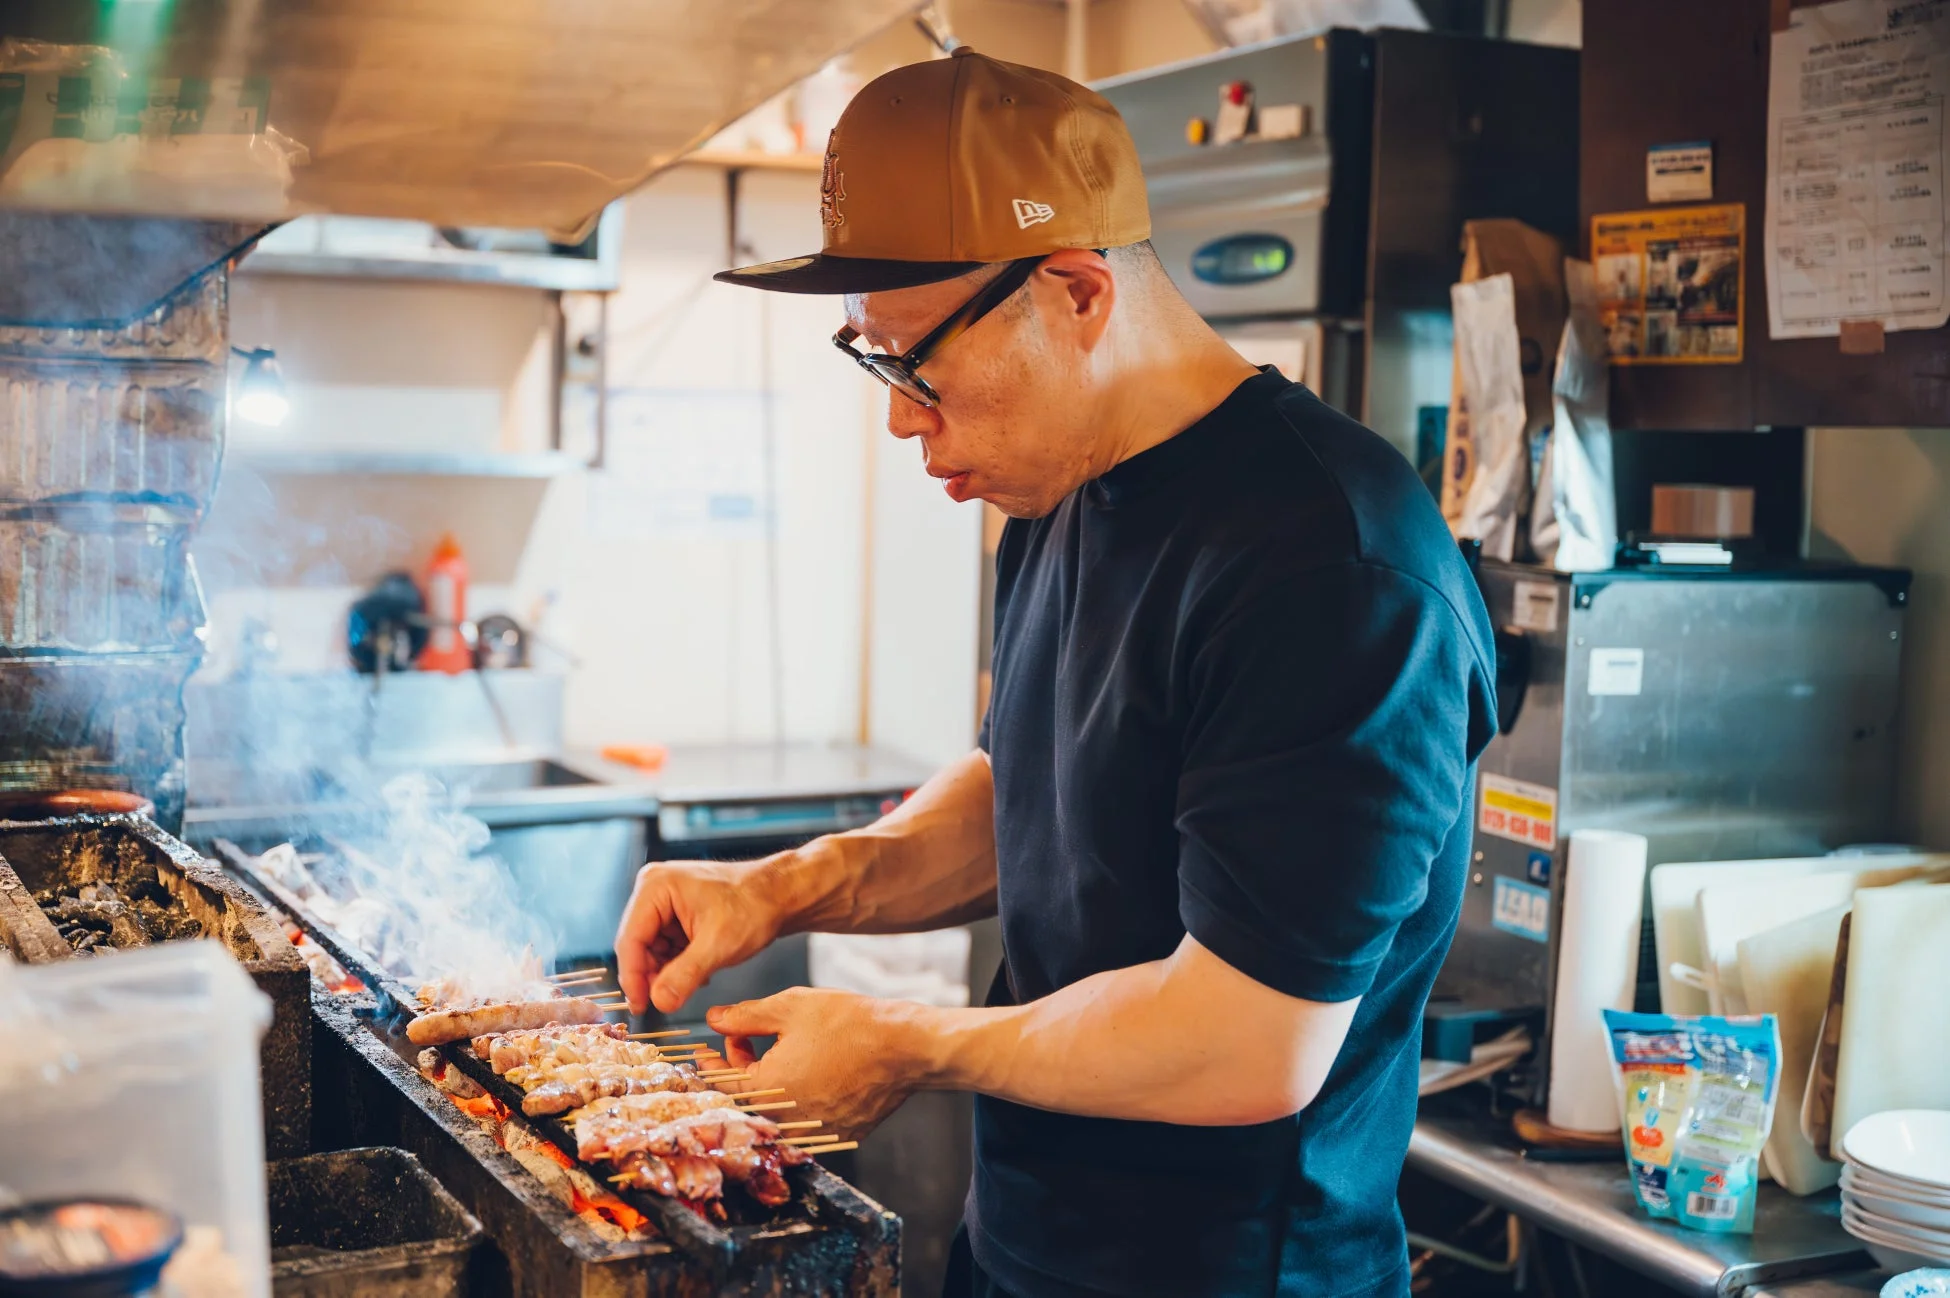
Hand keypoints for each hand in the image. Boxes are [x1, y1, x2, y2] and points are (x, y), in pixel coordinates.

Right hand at [614, 857, 785, 1013]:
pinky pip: (665, 945)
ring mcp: (664, 900)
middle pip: (637, 944)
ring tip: (691, 982)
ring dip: (666, 972)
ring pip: (650, 949)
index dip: (633, 977)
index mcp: (656, 886)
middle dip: (651, 975)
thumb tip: (658, 1002)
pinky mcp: (675, 912)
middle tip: (666, 1002)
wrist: (781, 895)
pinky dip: (677, 964)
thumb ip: (685, 975)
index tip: (641, 1007)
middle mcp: (653, 889)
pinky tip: (698, 971)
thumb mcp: (718, 945)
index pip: (630, 939)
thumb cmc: (754, 906)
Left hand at [704, 988, 927, 1140]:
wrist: (905, 1047)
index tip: (705, 1049)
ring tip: (778, 1048)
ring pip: (775, 1111)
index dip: (710, 1063)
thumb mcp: (789, 1008)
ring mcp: (815, 1133)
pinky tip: (806, 1068)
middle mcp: (786, 1122)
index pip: (720, 1084)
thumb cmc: (849, 1024)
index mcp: (766, 1092)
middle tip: (744, 1038)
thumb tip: (714, 1019)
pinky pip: (805, 1120)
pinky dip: (796, 1097)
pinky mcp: (839, 1136)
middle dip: (739, 1067)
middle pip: (746, 1100)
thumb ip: (744, 1017)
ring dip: (767, 1083)